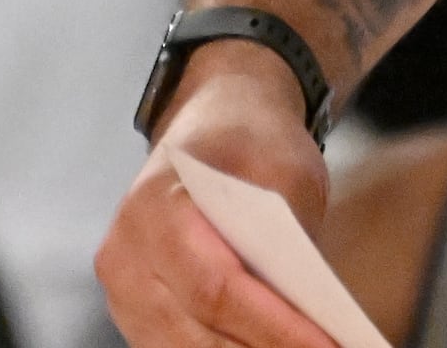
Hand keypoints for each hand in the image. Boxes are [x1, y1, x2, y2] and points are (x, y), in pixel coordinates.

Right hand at [97, 52, 339, 346]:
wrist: (212, 121)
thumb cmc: (253, 144)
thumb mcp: (287, 171)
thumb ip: (289, 239)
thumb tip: (307, 314)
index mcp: (157, 207)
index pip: (216, 286)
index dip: (272, 325)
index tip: (325, 343)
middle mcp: (125, 254)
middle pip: (195, 330)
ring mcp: (120, 289)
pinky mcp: (133, 311)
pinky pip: (174, 346)